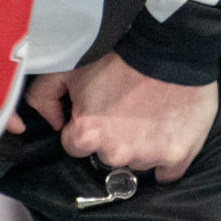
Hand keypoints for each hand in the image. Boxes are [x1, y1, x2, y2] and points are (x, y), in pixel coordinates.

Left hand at [22, 52, 217, 182]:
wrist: (171, 46)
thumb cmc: (120, 55)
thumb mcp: (68, 68)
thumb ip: (44, 96)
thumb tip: (53, 122)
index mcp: (87, 135)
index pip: (76, 145)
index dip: (86, 125)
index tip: (101, 110)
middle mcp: (116, 153)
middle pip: (107, 154)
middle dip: (113, 137)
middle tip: (127, 107)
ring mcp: (148, 157)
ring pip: (137, 161)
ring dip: (140, 144)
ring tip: (150, 112)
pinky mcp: (177, 155)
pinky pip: (167, 173)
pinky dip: (166, 159)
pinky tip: (167, 135)